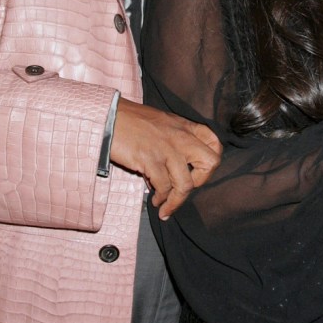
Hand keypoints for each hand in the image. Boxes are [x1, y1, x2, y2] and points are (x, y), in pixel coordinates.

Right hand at [111, 98, 221, 218]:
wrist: (108, 116)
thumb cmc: (129, 121)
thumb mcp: (160, 124)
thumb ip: (171, 143)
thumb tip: (168, 173)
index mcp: (184, 126)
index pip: (214, 142)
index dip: (210, 161)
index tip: (197, 172)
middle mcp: (181, 137)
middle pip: (211, 162)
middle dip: (201, 181)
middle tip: (185, 189)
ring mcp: (167, 149)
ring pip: (186, 184)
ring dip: (176, 201)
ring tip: (164, 206)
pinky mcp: (150, 159)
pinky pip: (164, 187)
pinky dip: (161, 198)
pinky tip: (154, 200)